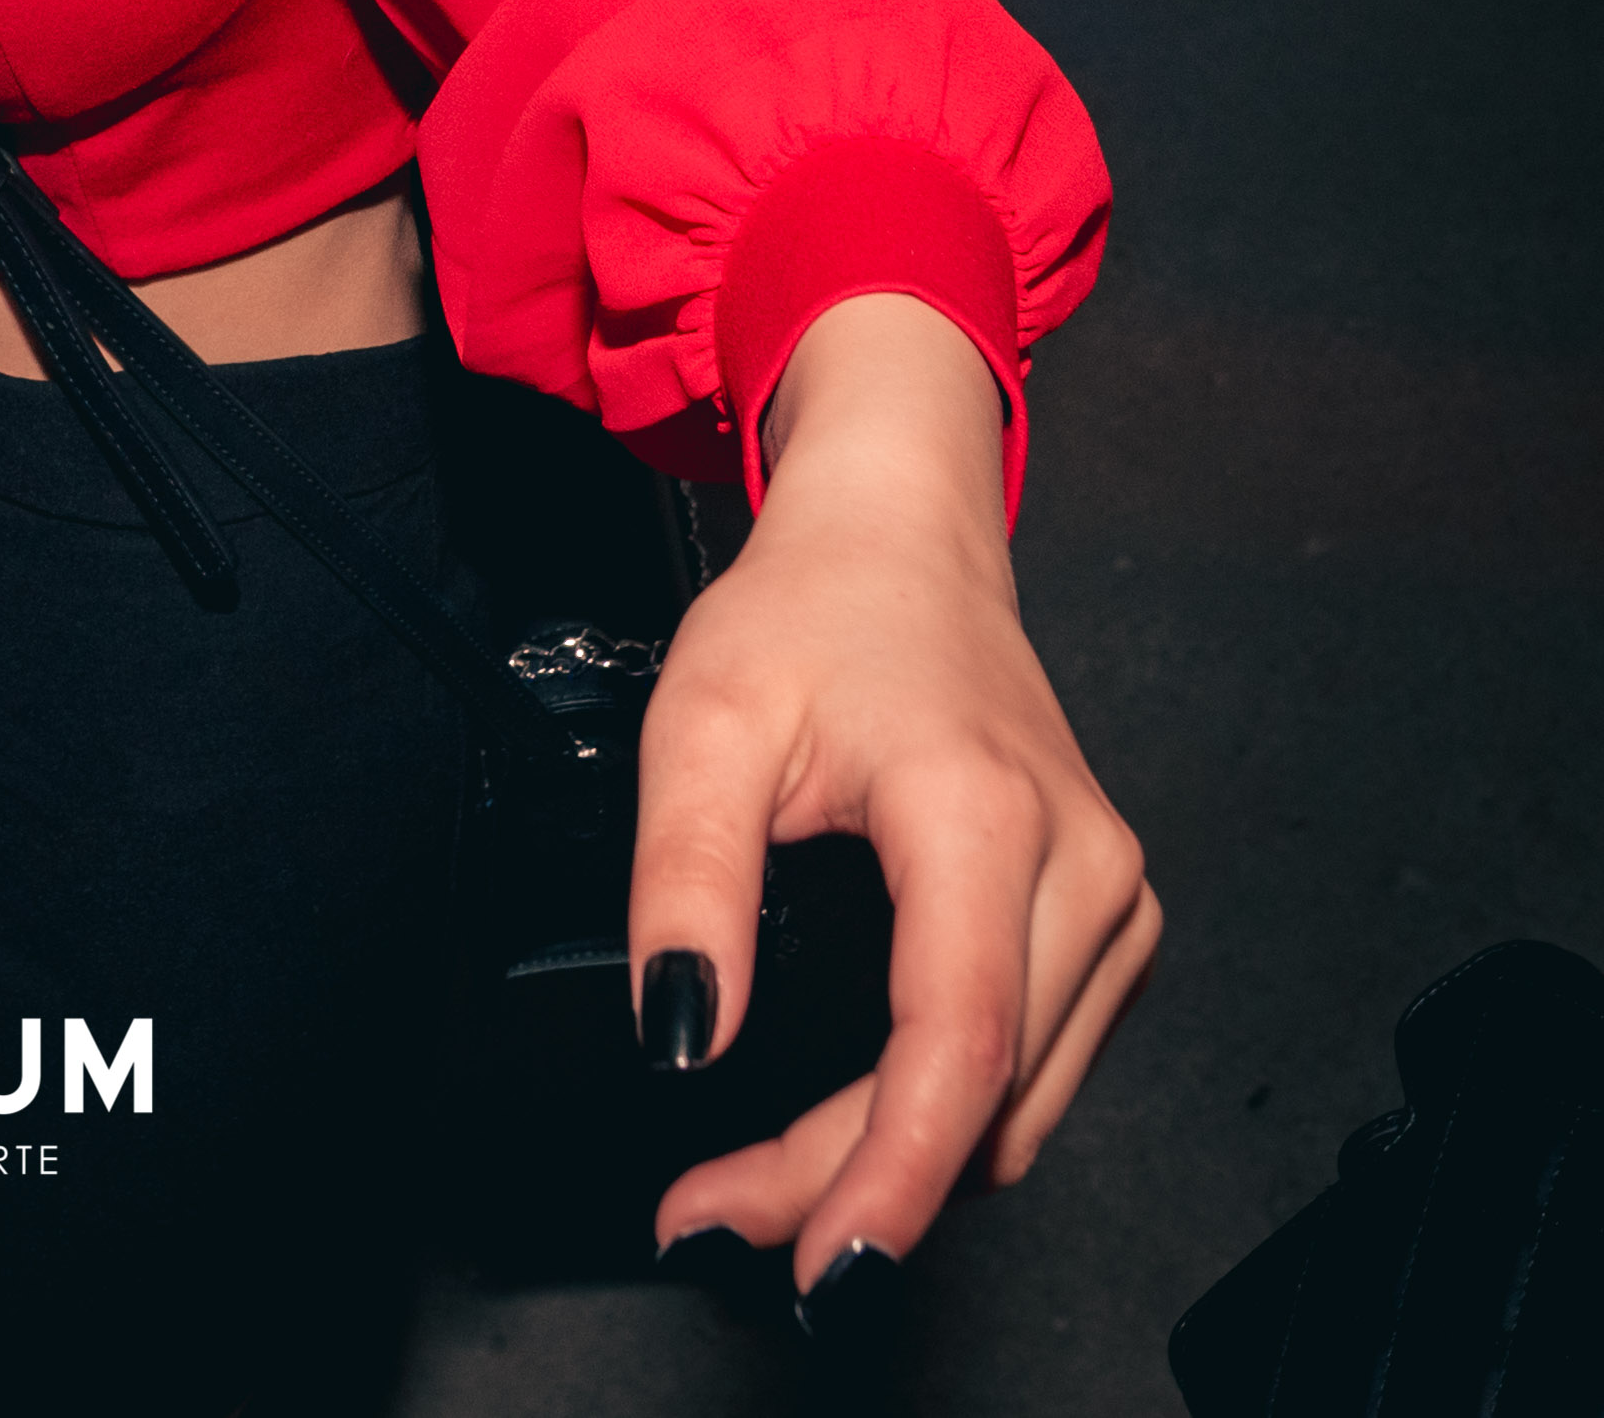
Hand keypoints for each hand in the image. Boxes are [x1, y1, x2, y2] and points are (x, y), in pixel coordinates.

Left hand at [623, 295, 1160, 1288]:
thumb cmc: (814, 607)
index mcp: (985, 815)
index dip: (886, 1175)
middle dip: (851, 1186)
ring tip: (764, 1183)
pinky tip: (856, 1123)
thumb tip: (683, 1034)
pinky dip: (948, 1114)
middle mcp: (1084, 867)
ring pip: (1018, 1103)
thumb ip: (686, 884)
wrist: (904, 536)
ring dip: (898, 1164)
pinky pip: (1036, 1064)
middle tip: (719, 1214)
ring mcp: (1114, 899)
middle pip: (982, 1096)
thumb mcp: (702, 722)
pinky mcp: (1108, 921)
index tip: (811, 1260)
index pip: (957, 1046)